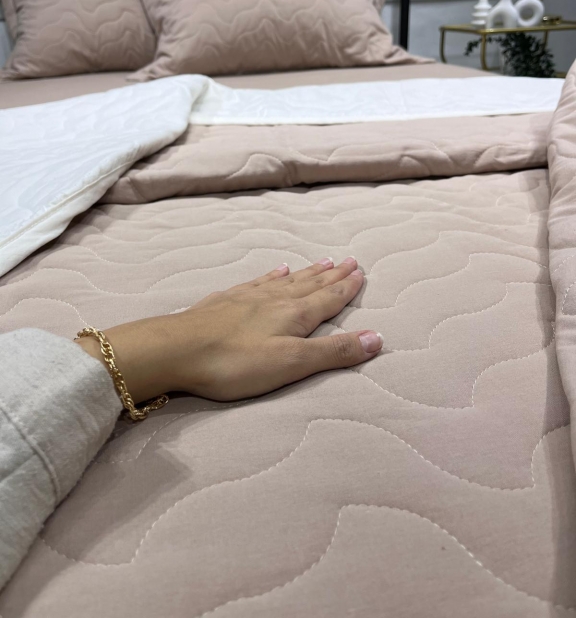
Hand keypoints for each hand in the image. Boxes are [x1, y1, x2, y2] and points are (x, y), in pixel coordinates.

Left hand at [75, 257, 382, 402]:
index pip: (328, 299)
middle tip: (349, 260)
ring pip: (286, 281)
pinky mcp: (225, 302)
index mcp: (294, 316)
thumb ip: (333, 352)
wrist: (176, 349)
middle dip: (332, 275)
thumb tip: (377, 338)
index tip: (361, 272)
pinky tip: (275, 270)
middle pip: (310, 285)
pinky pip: (257, 282)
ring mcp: (248, 298)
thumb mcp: (291, 364)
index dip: (346, 288)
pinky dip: (271, 276)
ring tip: (323, 262)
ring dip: (307, 272)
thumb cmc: (235, 362)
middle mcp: (274, 300)